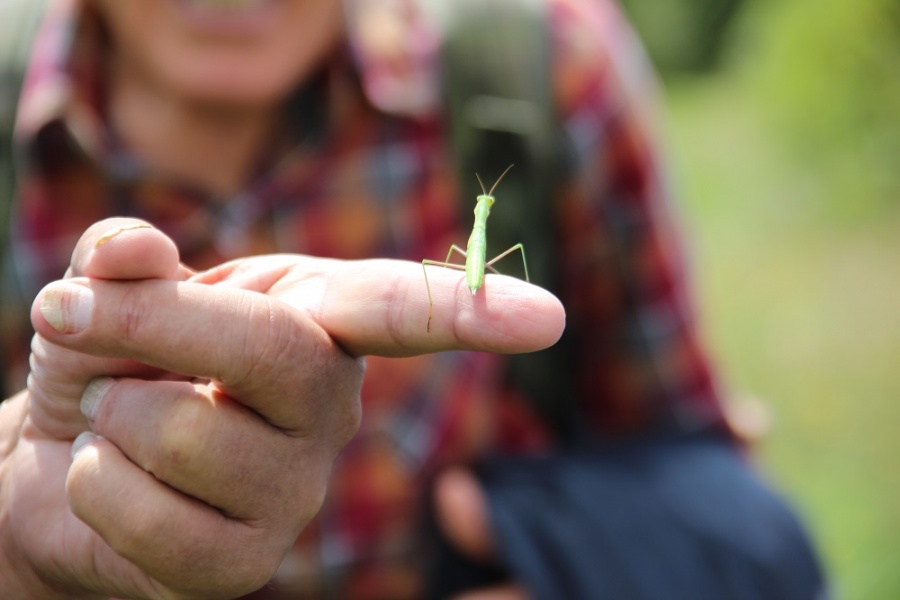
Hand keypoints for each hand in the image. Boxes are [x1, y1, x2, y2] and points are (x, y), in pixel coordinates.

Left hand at [0, 218, 564, 598]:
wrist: (70, 446)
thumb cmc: (118, 357)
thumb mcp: (115, 290)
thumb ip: (124, 261)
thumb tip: (125, 251)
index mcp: (317, 325)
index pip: (401, 311)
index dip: (471, 311)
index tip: (545, 319)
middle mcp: (328, 408)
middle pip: (274, 352)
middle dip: (151, 324)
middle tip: (71, 313)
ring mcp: (294, 491)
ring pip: (190, 431)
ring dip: (112, 414)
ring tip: (120, 419)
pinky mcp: (243, 565)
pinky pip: (149, 515)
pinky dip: (95, 483)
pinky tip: (114, 480)